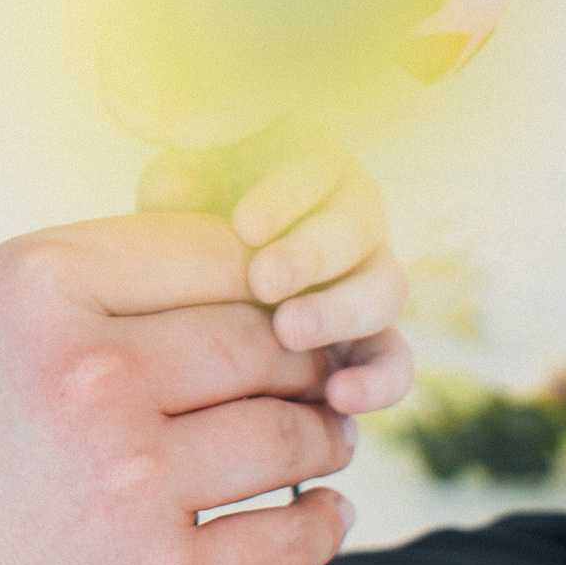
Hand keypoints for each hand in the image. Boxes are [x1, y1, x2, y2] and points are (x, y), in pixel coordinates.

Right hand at [0, 216, 355, 564]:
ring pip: (290, 437)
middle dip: (306, 356)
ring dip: (320, 434)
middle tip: (320, 372)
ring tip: (322, 438)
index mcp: (42, 286)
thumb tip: (248, 273)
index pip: (214, 252)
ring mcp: (133, 483)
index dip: (265, 277)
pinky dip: (318, 524)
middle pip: (264, 341)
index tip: (278, 304)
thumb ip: (97, 276)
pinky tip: (320, 512)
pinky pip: (285, 541)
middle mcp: (94, 372)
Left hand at [138, 119, 412, 414]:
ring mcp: (373, 277)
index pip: (312, 170)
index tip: (244, 227)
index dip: (282, 197)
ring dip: (340, 314)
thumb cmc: (197, 214)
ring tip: (290, 335)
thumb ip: (179, 184)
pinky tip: (340, 399)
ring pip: (384, 290)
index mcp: (316, 165)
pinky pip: (394, 359)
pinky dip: (377, 381)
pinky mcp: (377, 338)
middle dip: (309, 256)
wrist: (220, 262)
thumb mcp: (184, 189)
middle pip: (353, 230)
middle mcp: (357, 216)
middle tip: (265, 283)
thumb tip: (171, 188)